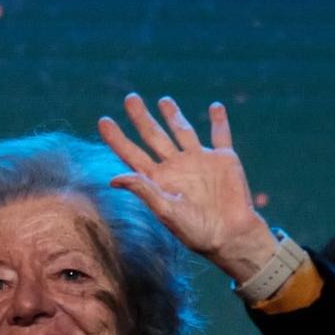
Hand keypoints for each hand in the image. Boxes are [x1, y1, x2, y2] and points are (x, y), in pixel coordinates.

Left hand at [96, 94, 277, 280]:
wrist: (231, 235)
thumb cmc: (196, 231)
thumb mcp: (166, 212)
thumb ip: (143, 191)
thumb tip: (113, 179)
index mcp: (159, 180)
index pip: (132, 155)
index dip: (117, 139)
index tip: (103, 121)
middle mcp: (176, 167)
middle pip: (154, 136)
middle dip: (141, 118)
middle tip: (131, 98)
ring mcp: (199, 161)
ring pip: (182, 131)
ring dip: (174, 115)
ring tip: (164, 100)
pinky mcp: (223, 159)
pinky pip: (220, 135)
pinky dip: (219, 121)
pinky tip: (215, 107)